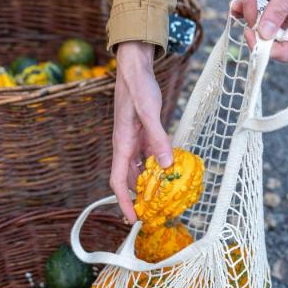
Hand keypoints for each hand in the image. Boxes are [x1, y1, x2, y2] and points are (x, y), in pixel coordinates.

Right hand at [111, 41, 172, 222]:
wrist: (134, 68)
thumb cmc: (138, 87)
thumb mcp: (150, 111)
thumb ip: (157, 138)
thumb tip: (165, 165)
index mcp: (122, 144)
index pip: (118, 181)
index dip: (124, 202)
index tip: (133, 219)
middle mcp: (126, 146)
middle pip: (128, 180)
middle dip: (138, 199)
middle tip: (154, 215)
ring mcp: (134, 141)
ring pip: (139, 170)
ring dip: (149, 184)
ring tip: (164, 199)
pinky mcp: (143, 135)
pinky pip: (149, 157)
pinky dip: (157, 167)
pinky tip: (170, 172)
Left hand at [231, 0, 287, 60]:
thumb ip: (282, 6)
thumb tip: (264, 33)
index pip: (286, 49)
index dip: (266, 47)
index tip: (251, 30)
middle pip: (272, 35)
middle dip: (254, 23)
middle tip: (245, 2)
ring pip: (268, 19)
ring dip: (250, 13)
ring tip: (239, 0)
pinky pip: (268, 3)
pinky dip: (254, 2)